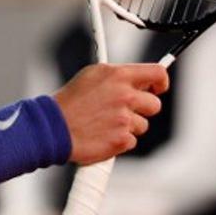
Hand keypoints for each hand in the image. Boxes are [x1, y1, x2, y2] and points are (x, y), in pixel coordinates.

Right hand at [53, 63, 168, 164]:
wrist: (54, 127)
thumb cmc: (69, 102)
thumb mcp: (92, 75)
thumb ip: (118, 76)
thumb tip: (135, 79)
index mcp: (119, 76)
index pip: (157, 73)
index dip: (161, 82)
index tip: (157, 88)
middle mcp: (125, 96)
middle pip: (154, 104)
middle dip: (142, 109)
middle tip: (125, 110)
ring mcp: (125, 119)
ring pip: (142, 125)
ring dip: (128, 126)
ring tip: (106, 123)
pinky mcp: (122, 140)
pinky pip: (132, 141)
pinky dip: (119, 141)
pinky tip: (103, 134)